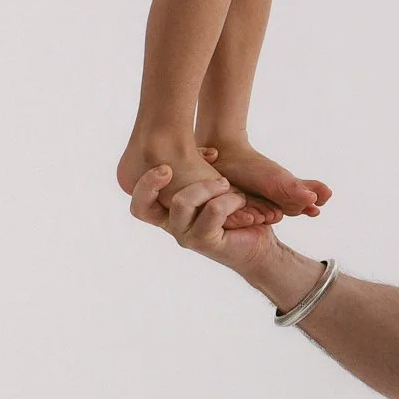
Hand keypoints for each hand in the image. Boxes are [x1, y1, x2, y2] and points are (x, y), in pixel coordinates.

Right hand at [130, 163, 295, 284]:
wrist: (259, 248)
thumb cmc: (237, 213)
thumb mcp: (214, 188)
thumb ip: (201, 173)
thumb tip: (206, 151)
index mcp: (168, 213)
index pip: (140, 205)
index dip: (144, 185)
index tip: (165, 167)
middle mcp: (172, 226)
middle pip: (150, 202)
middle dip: (167, 179)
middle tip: (195, 164)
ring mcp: (186, 235)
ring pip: (182, 201)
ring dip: (207, 186)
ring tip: (226, 184)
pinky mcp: (205, 241)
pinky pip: (212, 210)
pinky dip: (228, 199)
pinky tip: (240, 199)